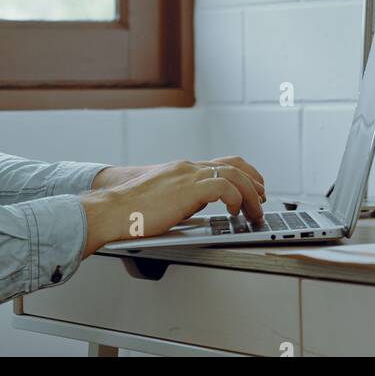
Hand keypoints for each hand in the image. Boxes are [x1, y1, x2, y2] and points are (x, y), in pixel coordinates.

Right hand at [78, 157, 266, 255]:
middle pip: (234, 164)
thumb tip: (197, 208)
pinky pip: (224, 187)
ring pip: (234, 174)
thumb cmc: (130, 212)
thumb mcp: (163, 201)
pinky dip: (236, 198)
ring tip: (255, 211)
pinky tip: (235, 212)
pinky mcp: (188, 188)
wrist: (111, 211)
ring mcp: (188, 176)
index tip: (253, 188)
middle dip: (254, 182)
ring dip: (251, 194)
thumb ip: (182, 199)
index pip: (222, 162)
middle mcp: (187, 168)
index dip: (243, 174)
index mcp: (181, 169)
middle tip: (263, 198)